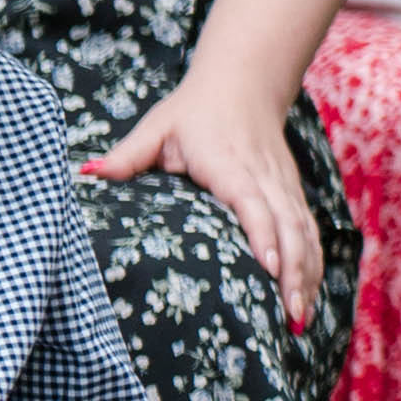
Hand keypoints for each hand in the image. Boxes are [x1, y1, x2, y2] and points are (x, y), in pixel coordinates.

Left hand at [82, 76, 322, 330]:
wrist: (244, 83)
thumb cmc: (194, 111)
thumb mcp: (157, 127)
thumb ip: (126, 155)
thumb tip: (87, 174)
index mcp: (230, 164)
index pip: (253, 202)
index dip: (263, 234)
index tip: (269, 267)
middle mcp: (265, 177)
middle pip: (289, 226)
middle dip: (293, 271)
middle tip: (290, 315)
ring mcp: (284, 185)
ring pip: (304, 232)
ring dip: (307, 274)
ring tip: (300, 317)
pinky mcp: (293, 192)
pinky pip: (309, 230)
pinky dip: (313, 262)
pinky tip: (309, 292)